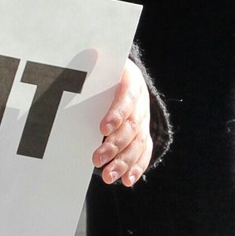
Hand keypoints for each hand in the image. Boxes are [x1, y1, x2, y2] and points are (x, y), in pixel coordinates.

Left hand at [92, 60, 152, 185]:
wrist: (118, 77)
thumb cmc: (101, 73)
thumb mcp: (96, 66)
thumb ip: (90, 67)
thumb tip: (90, 55)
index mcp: (131, 81)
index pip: (127, 98)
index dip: (117, 113)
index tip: (103, 127)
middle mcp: (141, 103)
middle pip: (132, 126)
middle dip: (115, 145)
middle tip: (97, 159)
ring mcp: (143, 121)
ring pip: (137, 144)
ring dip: (124, 162)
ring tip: (108, 176)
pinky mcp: (142, 135)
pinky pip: (143, 153)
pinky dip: (136, 168)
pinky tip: (127, 180)